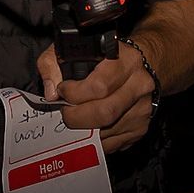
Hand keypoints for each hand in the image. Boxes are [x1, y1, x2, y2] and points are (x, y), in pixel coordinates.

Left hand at [36, 37, 156, 153]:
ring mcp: (143, 108)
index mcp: (125, 61)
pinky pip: (113, 143)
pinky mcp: (141, 127)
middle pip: (105, 112)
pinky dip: (95, 140)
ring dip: (84, 130)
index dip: (74, 93)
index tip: (62, 91)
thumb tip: (50, 93)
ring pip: (107, 131)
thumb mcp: (75, 49)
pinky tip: (88, 128)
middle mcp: (139, 84)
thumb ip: (53, 64)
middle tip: (65, 112)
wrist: (140, 65)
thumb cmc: (103, 58)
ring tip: (75, 119)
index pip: (99, 85)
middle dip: (76, 117)